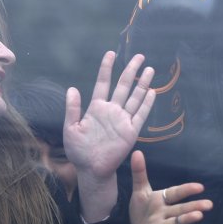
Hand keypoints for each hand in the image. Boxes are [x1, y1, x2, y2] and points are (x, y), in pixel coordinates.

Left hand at [64, 52, 155, 180]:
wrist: (91, 170)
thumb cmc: (79, 151)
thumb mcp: (70, 129)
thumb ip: (72, 109)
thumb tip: (72, 88)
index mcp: (96, 108)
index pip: (103, 83)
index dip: (107, 68)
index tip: (111, 53)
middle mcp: (111, 110)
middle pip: (123, 85)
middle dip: (131, 70)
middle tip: (139, 56)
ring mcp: (122, 120)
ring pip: (135, 97)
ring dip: (142, 83)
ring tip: (149, 69)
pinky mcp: (131, 131)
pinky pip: (141, 114)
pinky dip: (147, 103)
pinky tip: (152, 91)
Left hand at [129, 150, 211, 223]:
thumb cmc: (142, 210)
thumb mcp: (140, 190)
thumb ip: (139, 173)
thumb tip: (137, 151)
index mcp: (163, 200)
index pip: (176, 193)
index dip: (187, 190)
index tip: (200, 187)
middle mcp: (165, 213)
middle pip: (181, 209)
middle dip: (194, 207)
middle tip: (209, 205)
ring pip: (174, 223)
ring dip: (186, 220)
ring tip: (198, 216)